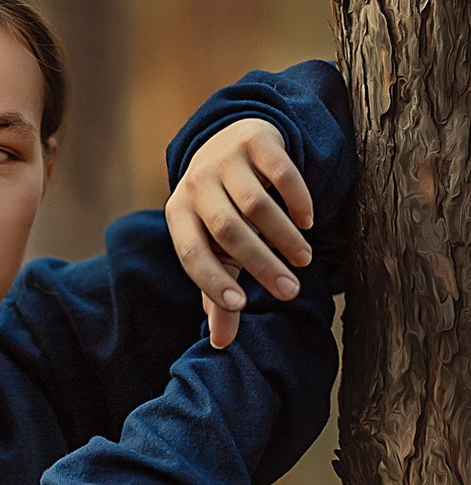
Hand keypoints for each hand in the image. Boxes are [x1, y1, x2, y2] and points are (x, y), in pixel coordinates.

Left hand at [164, 118, 314, 347]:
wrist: (230, 143)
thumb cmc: (221, 211)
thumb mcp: (215, 248)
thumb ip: (217, 292)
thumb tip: (220, 343)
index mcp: (178, 215)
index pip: (191, 254)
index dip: (212, 281)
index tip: (240, 305)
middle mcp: (196, 185)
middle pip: (228, 230)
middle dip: (261, 264)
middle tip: (290, 290)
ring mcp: (224, 159)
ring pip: (256, 203)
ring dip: (283, 236)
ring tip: (304, 260)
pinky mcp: (255, 140)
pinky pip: (281, 172)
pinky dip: (296, 199)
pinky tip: (307, 221)